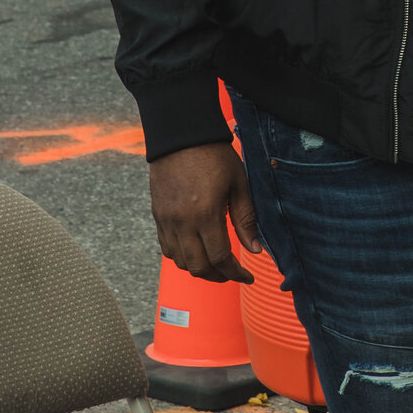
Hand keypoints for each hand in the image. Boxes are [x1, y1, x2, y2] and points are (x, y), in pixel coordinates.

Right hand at [149, 140, 261, 282]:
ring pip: (180, 262)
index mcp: (206, 214)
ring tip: (216, 264)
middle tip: (232, 274)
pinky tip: (196, 250)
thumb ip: (246, 219)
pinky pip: (167, 248)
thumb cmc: (215, 156)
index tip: (248, 278)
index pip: (220, 258)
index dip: (235, 274)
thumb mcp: (238, 184)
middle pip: (198, 267)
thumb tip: (255, 250)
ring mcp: (167, 220)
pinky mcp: (157, 216)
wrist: (181, 135)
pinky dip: (182, 257)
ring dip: (199, 268)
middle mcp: (183, 222)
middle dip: (218, 277)